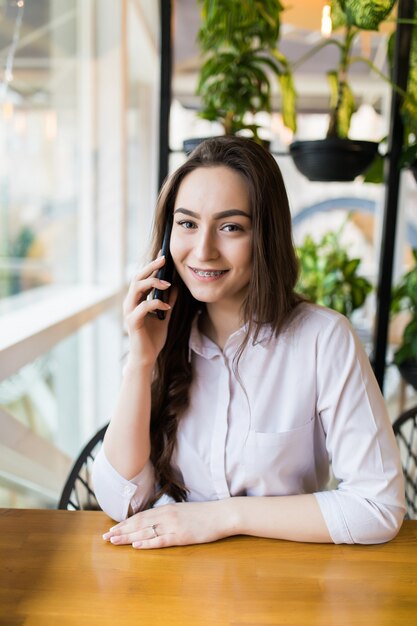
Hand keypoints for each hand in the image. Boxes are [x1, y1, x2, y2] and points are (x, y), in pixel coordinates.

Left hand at [102, 501, 232, 548]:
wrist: (221, 514)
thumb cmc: (203, 514)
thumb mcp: (182, 511)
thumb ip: (168, 515)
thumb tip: (154, 520)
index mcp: (167, 509)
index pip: (141, 516)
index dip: (126, 523)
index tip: (112, 529)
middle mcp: (167, 515)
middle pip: (139, 524)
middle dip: (121, 530)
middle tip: (106, 537)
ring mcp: (173, 525)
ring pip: (146, 531)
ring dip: (128, 537)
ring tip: (114, 541)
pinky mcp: (181, 536)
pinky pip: (161, 540)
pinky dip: (147, 543)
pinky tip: (136, 545)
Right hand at [123, 255, 176, 366]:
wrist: (146, 358)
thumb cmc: (152, 338)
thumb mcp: (165, 316)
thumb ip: (168, 301)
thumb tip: (175, 287)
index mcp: (136, 300)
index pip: (143, 278)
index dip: (152, 266)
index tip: (163, 255)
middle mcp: (130, 303)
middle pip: (137, 278)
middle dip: (151, 267)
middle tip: (164, 260)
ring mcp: (129, 312)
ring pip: (136, 288)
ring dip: (153, 283)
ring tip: (168, 283)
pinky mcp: (132, 322)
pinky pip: (143, 307)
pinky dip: (155, 304)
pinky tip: (167, 306)